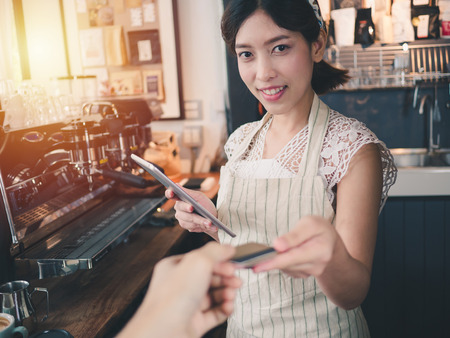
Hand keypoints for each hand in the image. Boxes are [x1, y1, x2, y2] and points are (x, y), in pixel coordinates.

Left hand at [119, 242, 240, 337]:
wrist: (164, 332)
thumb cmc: (173, 298)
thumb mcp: (198, 262)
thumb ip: (215, 251)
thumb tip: (228, 248)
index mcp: (174, 268)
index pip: (201, 259)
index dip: (219, 260)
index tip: (233, 262)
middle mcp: (179, 286)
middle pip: (210, 277)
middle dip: (226, 278)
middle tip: (236, 279)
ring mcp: (187, 306)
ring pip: (214, 296)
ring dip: (227, 293)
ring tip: (231, 294)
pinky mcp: (194, 324)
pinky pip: (215, 314)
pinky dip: (225, 309)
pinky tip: (229, 306)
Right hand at [165, 186, 218, 235]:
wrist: (212, 219)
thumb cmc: (205, 205)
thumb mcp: (199, 197)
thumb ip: (188, 192)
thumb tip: (176, 185)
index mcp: (180, 197)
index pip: (170, 194)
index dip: (169, 193)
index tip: (171, 193)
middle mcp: (178, 207)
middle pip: (180, 206)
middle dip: (187, 207)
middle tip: (192, 208)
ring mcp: (180, 216)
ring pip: (187, 218)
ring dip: (199, 220)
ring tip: (209, 222)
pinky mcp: (184, 225)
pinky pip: (190, 225)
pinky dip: (200, 224)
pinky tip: (207, 225)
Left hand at [253, 215, 340, 277]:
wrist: (333, 244)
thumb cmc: (321, 230)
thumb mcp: (311, 223)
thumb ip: (294, 235)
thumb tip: (277, 245)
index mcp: (320, 250)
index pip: (292, 257)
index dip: (273, 262)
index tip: (257, 266)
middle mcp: (316, 265)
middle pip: (286, 265)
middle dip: (266, 263)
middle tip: (245, 262)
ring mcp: (309, 272)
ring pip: (284, 267)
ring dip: (271, 262)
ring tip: (256, 256)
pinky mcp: (302, 274)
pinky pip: (286, 269)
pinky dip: (277, 262)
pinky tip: (270, 257)